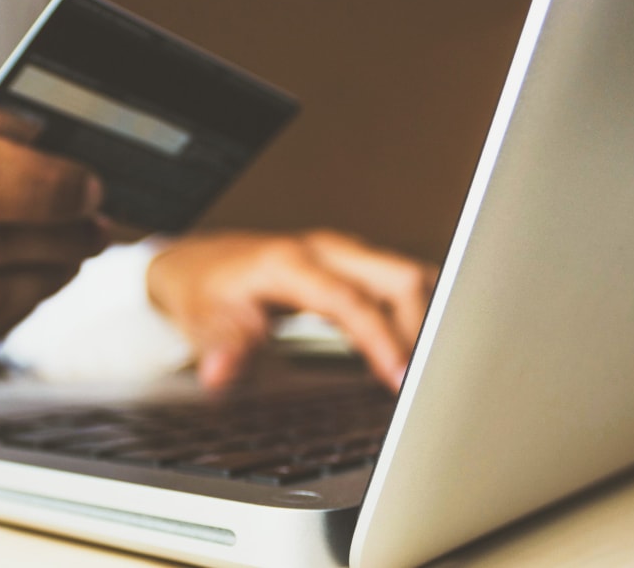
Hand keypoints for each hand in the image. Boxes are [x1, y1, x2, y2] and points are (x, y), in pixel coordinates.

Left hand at [146, 230, 437, 390]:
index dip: (381, 340)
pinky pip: (401, 284)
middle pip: (399, 278)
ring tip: (434, 371)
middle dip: (423, 329)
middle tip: (430, 382)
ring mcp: (343, 254)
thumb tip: (219, 374)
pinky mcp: (353, 265)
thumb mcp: (202, 321)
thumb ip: (221, 347)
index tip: (401, 379)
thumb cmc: (204, 291)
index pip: (351, 301)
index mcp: (290, 263)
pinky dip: (419, 314)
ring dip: (428, 320)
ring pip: (408, 277)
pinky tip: (421, 351)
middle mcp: (325, 250)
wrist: (198, 263)